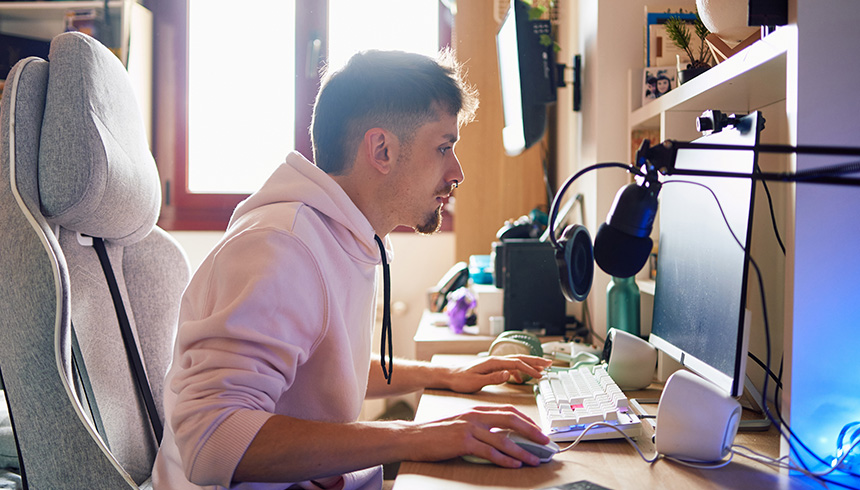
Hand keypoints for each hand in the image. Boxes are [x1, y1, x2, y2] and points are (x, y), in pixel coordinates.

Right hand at [402, 405, 550, 467]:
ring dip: (522, 451)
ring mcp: (469, 429)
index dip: (527, 420)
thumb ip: (481, 426)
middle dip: (532, 432)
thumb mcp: (462, 423)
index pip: (508, 410)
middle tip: (545, 442)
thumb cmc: (437, 433)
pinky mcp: (463, 443)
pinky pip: (490, 452)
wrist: (414, 437)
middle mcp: (475, 416)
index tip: (538, 430)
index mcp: (476, 409)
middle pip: (511, 420)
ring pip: (503, 439)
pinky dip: (505, 460)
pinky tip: (514, 464)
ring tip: (534, 459)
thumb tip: (502, 435)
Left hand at [443, 355, 552, 392]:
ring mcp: (494, 363)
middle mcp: (495, 360)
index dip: (530, 369)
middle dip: (535, 361)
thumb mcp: (476, 381)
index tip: (540, 375)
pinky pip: (510, 367)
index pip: (516, 363)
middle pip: (520, 358)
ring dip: (529, 364)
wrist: (450, 376)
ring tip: (541, 368)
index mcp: (493, 362)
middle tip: (549, 363)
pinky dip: (519, 371)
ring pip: (516, 362)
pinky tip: (522, 378)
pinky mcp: (493, 368)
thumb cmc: (461, 380)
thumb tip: (508, 374)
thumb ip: (493, 378)